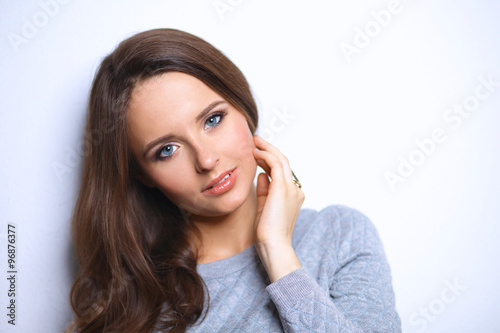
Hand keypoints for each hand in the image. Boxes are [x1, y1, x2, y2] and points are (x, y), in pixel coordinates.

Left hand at [252, 134, 304, 281]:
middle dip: (269, 149)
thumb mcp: (264, 207)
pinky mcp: (282, 188)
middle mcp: (295, 190)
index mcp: (293, 195)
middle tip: (256, 140)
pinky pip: (275, 165)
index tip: (258, 153)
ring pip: (281, 160)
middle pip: (283, 162)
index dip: (269, 160)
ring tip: (254, 142)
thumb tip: (261, 174)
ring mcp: (291, 188)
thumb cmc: (268, 232)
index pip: (282, 172)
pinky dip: (265, 156)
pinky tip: (255, 153)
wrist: (274, 245)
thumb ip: (264, 190)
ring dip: (267, 149)